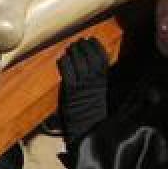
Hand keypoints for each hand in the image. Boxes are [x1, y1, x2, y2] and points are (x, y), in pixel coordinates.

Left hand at [57, 37, 109, 151]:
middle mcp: (94, 79)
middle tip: (77, 42)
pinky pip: (66, 71)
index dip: (95, 45)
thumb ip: (102, 78)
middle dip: (82, 45)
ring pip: (77, 60)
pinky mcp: (70, 90)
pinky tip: (62, 59)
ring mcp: (82, 84)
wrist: (88, 129)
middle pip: (88, 55)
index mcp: (104, 79)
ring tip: (70, 48)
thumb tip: (103, 63)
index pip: (101, 56)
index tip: (90, 39)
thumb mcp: (104, 92)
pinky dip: (64, 62)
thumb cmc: (96, 111)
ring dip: (72, 51)